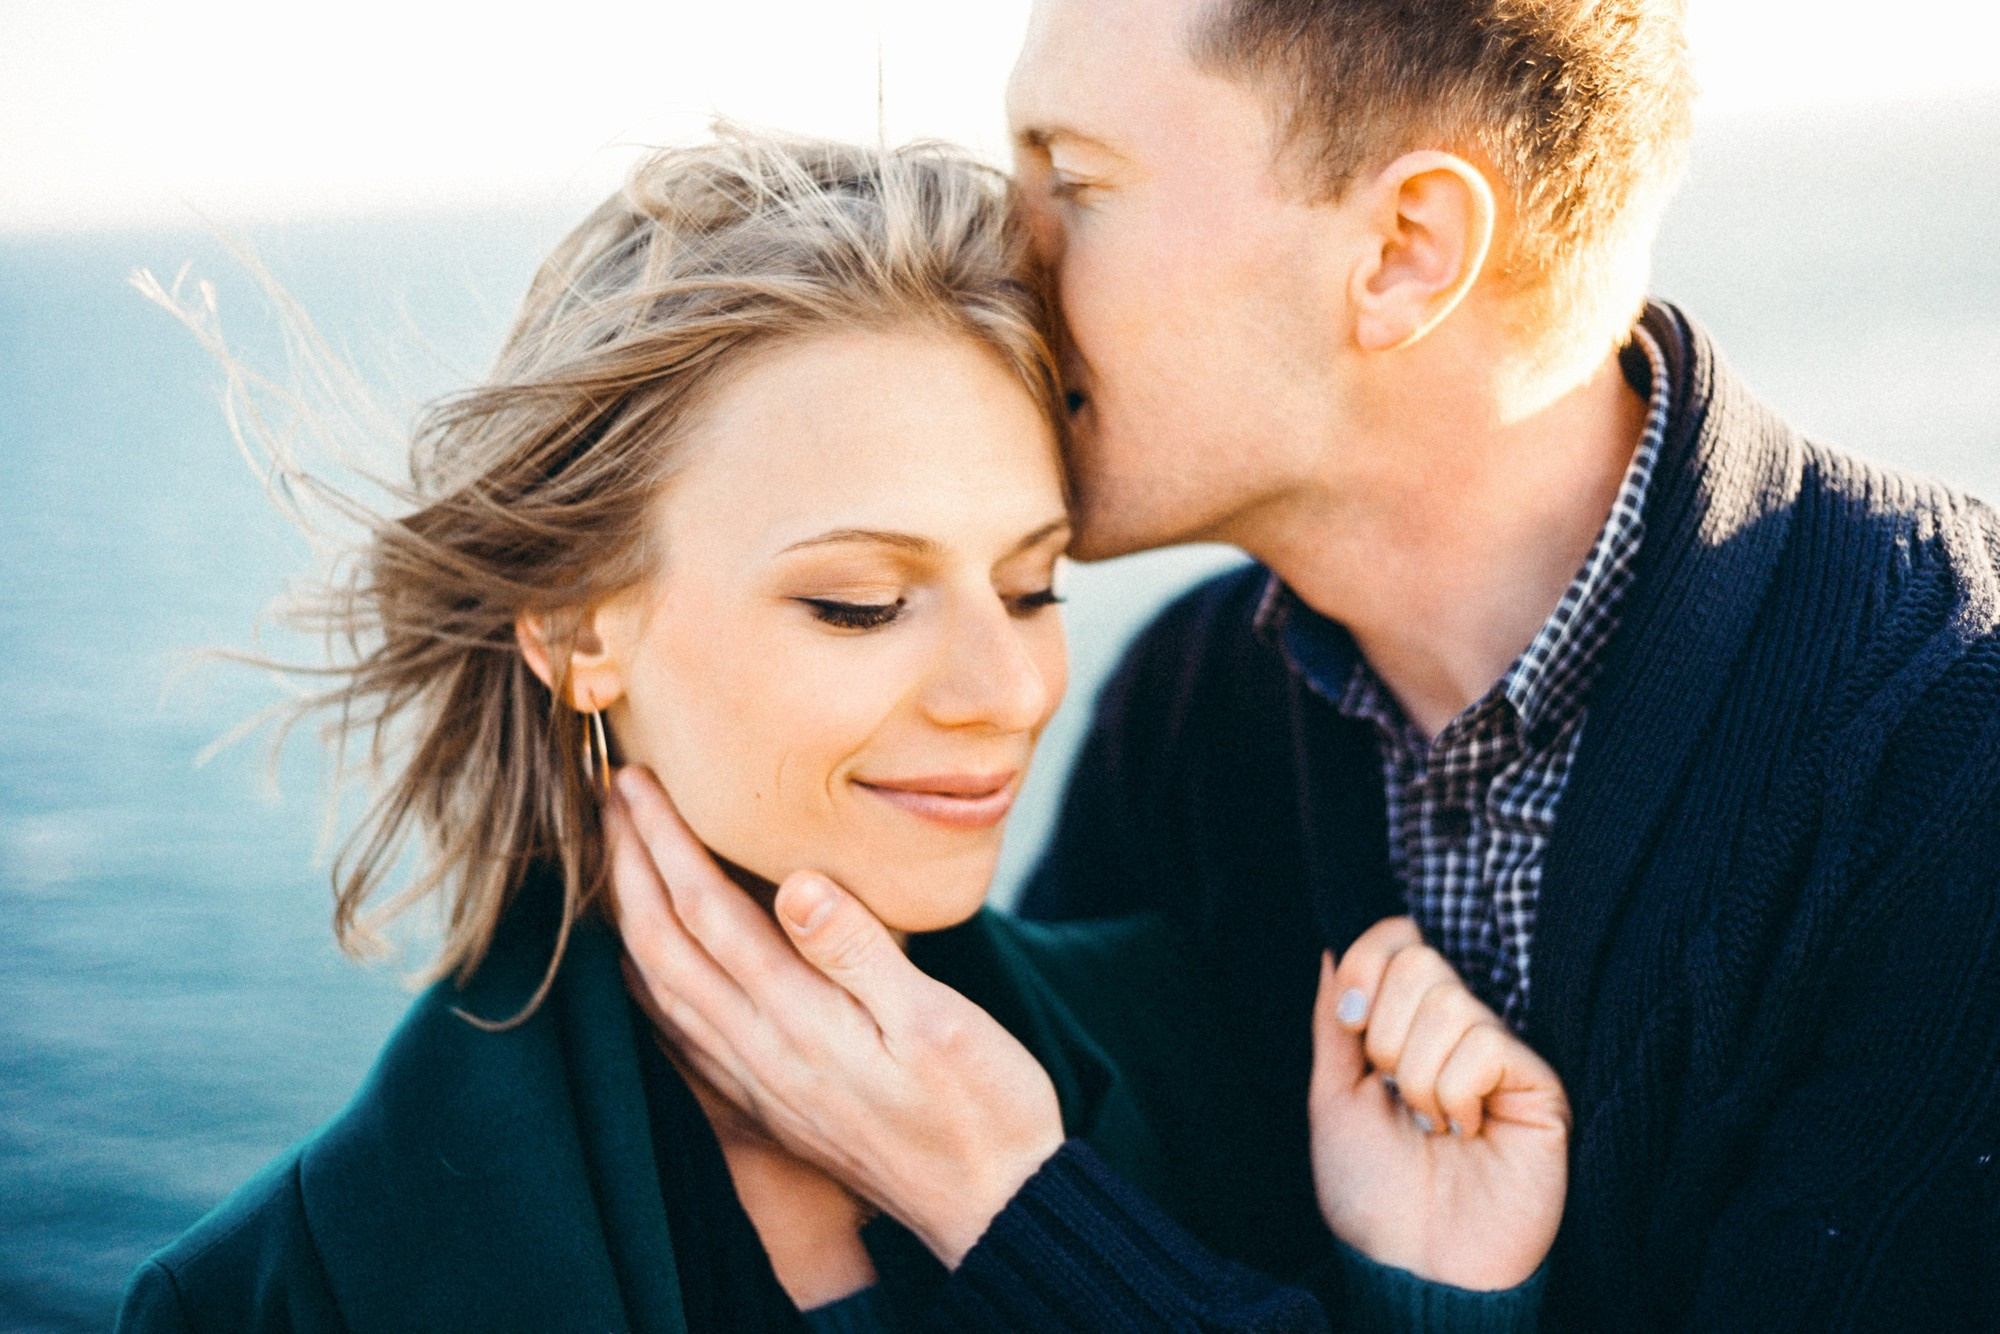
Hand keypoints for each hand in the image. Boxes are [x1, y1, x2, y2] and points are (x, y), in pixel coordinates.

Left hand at [605, 766, 1064, 1266]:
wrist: (991, 1207)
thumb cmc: (981, 1108)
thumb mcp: (939, 1021)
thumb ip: (860, 951)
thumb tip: (796, 882)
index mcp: (800, 1019)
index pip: (704, 912)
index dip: (663, 841)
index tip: (636, 781)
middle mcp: (759, 1053)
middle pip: (662, 946)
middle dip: (628, 866)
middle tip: (610, 798)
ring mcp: (755, 1085)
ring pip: (659, 991)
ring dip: (628, 918)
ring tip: (617, 861)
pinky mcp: (765, 1107)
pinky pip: (679, 1037)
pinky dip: (648, 986)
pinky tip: (648, 966)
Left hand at [1309, 918, 1569, 1290]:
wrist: (1414, 1263)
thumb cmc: (1373, 1191)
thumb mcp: (1332, 1097)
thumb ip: (1334, 1021)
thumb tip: (1333, 949)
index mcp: (1407, 1025)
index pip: (1399, 939)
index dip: (1368, 962)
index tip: (1351, 1024)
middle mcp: (1457, 1031)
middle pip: (1421, 961)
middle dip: (1386, 1034)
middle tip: (1396, 1094)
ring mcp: (1500, 1055)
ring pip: (1451, 1003)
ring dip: (1418, 1077)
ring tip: (1433, 1126)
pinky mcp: (1538, 1084)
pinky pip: (1485, 1045)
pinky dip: (1456, 1095)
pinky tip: (1468, 1133)